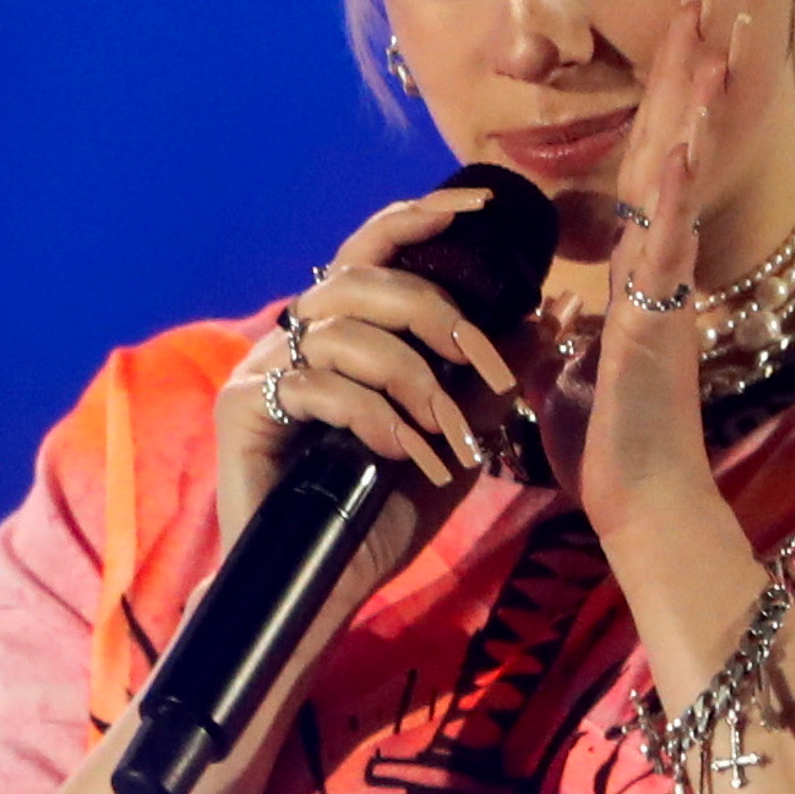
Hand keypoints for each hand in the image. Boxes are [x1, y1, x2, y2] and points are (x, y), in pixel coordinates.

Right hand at [208, 184, 531, 560]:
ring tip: (444, 437)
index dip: (420, 214)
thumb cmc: (380, 513)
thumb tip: (551, 310)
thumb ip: (492, 377)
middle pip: (362, 276)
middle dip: (437, 314)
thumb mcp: (457, 438)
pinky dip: (373, 418)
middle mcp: (297, 337)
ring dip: (413, 381)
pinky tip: (399, 454)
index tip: (480, 205)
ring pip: (347, 332)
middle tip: (483, 368)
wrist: (319, 588)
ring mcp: (264, 369)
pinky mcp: (242, 409)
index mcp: (343, 331)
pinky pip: (319, 386)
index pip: (374, 246)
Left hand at [578, 0, 761, 523]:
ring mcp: (664, 291)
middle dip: (690, 67)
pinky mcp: (656, 325)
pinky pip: (665, 249)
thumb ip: (564, 330)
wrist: (636, 502)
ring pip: (679, 181)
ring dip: (694, 108)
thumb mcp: (566, 370)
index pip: (650, 161)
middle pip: (674, 144)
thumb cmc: (607, 444)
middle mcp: (658, 266)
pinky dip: (668, 196)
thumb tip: (553, 310)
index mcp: (636, 270)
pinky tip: (676, 143)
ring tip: (714, 38)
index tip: (682, 30)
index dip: (666, 95)